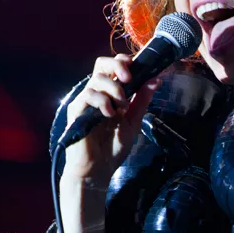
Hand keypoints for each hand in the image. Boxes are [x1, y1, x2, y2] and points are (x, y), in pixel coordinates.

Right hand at [62, 54, 161, 183]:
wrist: (98, 170)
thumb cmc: (113, 148)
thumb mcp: (133, 121)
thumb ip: (142, 100)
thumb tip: (156, 79)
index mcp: (111, 94)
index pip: (114, 67)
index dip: (125, 62)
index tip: (138, 69)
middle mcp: (97, 93)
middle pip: (102, 64)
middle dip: (117, 66)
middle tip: (129, 78)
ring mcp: (85, 101)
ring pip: (97, 79)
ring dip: (114, 88)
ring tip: (122, 105)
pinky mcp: (77, 111)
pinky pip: (88, 95)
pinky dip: (102, 101)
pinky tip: (110, 114)